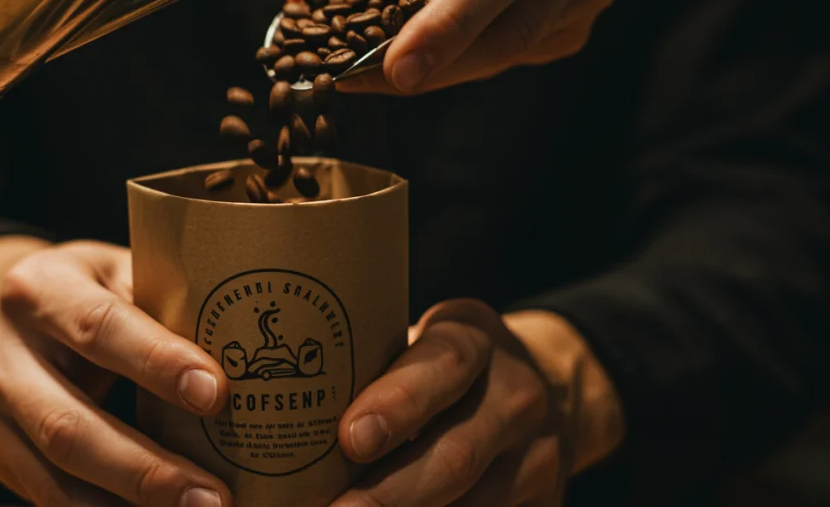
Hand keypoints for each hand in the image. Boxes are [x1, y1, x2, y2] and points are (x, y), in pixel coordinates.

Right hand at [0, 237, 232, 506]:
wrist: (11, 311)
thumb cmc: (91, 289)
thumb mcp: (121, 273)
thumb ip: (165, 305)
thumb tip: (246, 356)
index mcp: (38, 289)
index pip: (99, 328)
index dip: (157, 362)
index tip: (215, 394)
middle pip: (67, 424)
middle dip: (145, 469)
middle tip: (213, 497)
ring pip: (53, 476)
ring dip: (128, 505)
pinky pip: (48, 497)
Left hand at [287, 0, 624, 94]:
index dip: (447, 25)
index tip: (396, 68)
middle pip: (515, 24)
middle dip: (439, 65)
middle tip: (368, 82)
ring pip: (519, 48)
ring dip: (449, 68)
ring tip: (382, 67)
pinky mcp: (586, 8)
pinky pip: (527, 52)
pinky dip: (474, 59)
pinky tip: (438, 48)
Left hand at [331, 301, 624, 506]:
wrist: (542, 388)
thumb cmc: (439, 371)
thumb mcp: (418, 347)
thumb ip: (369, 371)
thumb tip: (282, 415)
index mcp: (476, 339)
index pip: (443, 365)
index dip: (398, 403)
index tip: (350, 438)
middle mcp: (516, 394)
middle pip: (455, 454)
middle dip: (388, 494)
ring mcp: (538, 455)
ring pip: (473, 504)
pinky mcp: (547, 501)